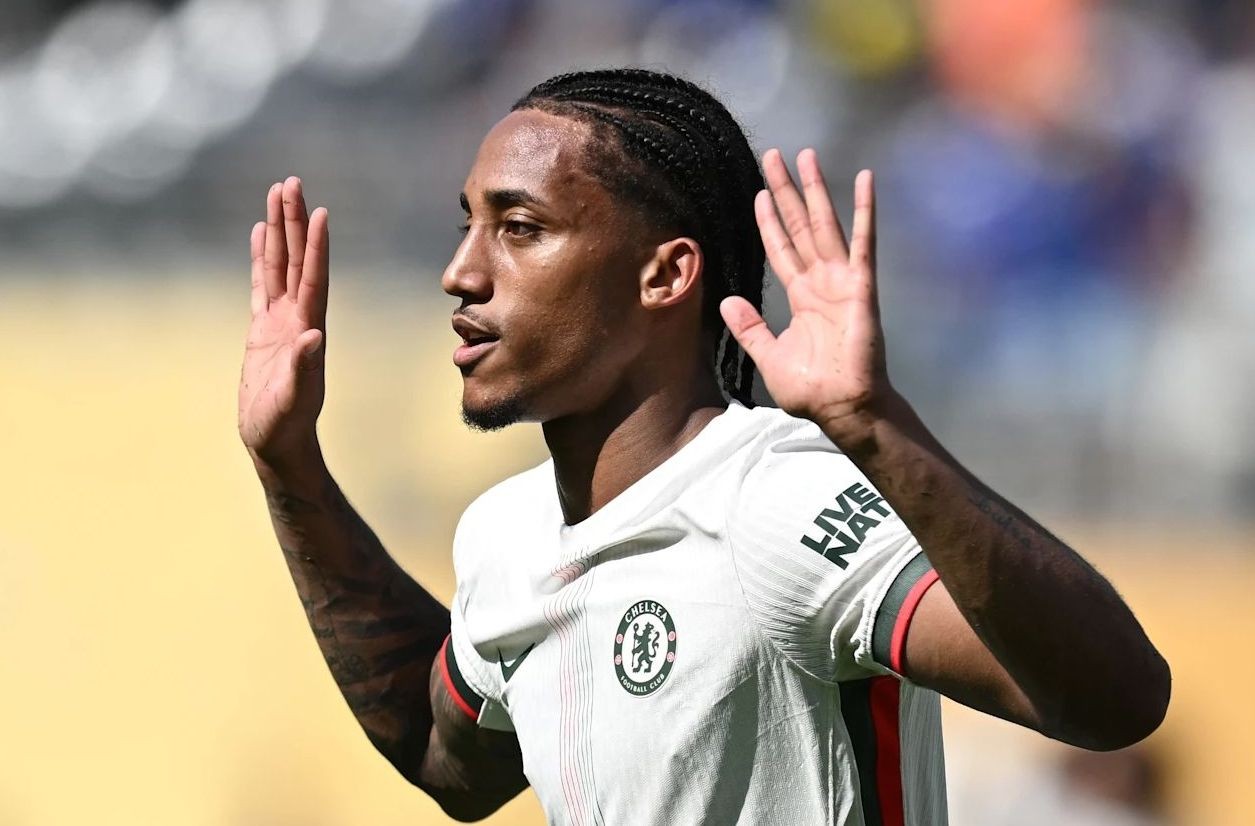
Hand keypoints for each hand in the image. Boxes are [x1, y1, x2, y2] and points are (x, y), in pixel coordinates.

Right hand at [237, 176, 329, 465]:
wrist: (276, 441)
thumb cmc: (287, 424)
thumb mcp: (295, 397)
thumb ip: (305, 367)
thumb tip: (314, 336)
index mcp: (308, 328)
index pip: (314, 278)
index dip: (317, 246)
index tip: (319, 211)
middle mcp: (297, 317)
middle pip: (297, 260)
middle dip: (293, 221)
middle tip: (291, 182)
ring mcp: (280, 322)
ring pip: (279, 265)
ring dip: (278, 231)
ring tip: (276, 194)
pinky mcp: (261, 330)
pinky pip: (261, 285)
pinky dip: (261, 258)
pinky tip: (260, 234)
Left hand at [720, 149, 891, 436]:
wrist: (842, 407)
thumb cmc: (811, 388)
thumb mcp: (769, 355)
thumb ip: (750, 328)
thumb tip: (727, 301)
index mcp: (800, 297)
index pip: (782, 248)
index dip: (770, 221)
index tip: (760, 191)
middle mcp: (820, 281)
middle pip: (799, 225)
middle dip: (786, 191)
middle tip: (775, 155)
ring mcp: (841, 280)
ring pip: (824, 224)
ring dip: (815, 189)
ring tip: (806, 156)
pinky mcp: (861, 285)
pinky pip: (863, 241)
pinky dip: (864, 210)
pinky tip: (864, 179)